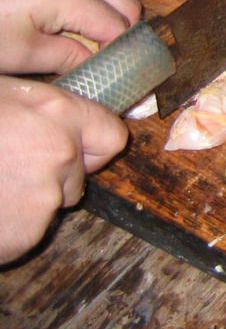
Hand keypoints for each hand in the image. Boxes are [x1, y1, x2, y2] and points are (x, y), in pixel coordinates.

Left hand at [0, 0, 140, 75]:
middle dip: (123, 35)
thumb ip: (69, 59)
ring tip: (84, 47)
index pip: (120, 27)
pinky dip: (90, 5)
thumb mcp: (20, 54)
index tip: (117, 78)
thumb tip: (102, 68)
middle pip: (126, 4)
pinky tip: (66, 27)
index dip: (124, 55)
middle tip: (105, 63)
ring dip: (106, 19)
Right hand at [0, 75, 127, 263]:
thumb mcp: (0, 94)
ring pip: (52, 202)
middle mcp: (63, 154)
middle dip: (55, 173)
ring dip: (30, 199)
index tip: (75, 145)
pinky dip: (11, 225)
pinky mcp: (29, 233)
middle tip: (10, 166)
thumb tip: (57, 110)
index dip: (93, 141)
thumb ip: (37, 105)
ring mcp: (46, 197)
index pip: (111, 135)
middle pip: (80, 173)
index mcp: (58, 115)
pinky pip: (29, 229)